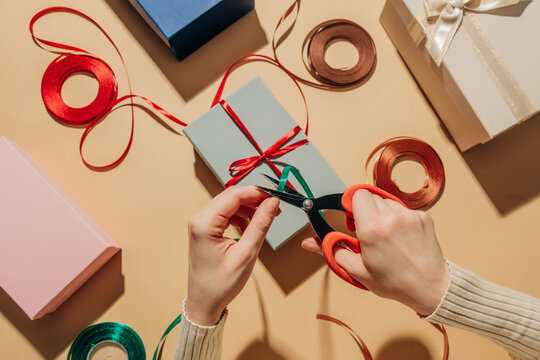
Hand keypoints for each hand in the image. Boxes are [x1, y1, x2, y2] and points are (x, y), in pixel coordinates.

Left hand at [186, 186, 279, 324]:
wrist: (205, 302)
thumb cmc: (220, 285)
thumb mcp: (246, 254)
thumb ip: (260, 224)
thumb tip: (272, 203)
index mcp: (204, 223)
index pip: (234, 195)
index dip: (257, 192)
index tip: (275, 195)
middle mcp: (199, 219)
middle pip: (231, 197)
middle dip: (255, 199)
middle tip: (275, 206)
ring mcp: (201, 223)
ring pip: (230, 204)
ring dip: (249, 208)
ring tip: (266, 218)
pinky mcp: (205, 229)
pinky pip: (226, 214)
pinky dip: (241, 217)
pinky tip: (251, 227)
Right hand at [302, 189, 449, 315]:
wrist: (431, 288)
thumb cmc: (394, 282)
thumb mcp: (356, 270)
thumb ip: (330, 251)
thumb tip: (307, 242)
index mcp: (372, 229)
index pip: (357, 195)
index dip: (352, 206)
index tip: (353, 220)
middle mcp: (391, 217)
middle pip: (370, 197)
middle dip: (366, 210)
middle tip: (368, 231)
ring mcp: (410, 216)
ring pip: (387, 201)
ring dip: (382, 213)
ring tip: (386, 236)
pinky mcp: (423, 217)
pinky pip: (404, 209)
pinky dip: (399, 219)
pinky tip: (401, 238)